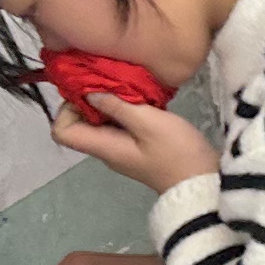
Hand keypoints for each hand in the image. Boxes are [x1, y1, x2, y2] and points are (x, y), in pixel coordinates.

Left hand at [45, 88, 217, 195]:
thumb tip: (90, 93)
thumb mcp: (149, 123)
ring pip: (100, 122)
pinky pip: (118, 125)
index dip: (67, 109)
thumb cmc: (178, 153)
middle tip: (111, 81)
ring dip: (109, 102)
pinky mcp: (136, 147)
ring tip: (127, 86)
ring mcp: (121, 150)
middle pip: (79, 124)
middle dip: (90, 99)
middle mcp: (106, 150)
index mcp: (104, 147)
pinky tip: (141, 98)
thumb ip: (118, 106)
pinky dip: (123, 109)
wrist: (202, 183)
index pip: (62, 132)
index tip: (90, 92)